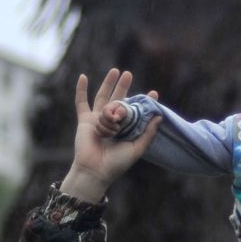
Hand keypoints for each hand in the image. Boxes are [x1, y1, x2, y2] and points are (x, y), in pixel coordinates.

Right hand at [61, 70, 160, 202]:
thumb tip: (159, 116)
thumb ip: (148, 133)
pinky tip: (83, 76)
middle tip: (129, 73)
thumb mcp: (137, 148)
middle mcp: (112, 123)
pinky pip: (81, 103)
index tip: (153, 93)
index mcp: (125, 129)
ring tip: (115, 70)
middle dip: (124, 87)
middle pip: (118, 100)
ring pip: (103, 97)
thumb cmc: (117, 163)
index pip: (135, 112)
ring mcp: (98, 120)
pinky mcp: (85, 120)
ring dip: (108, 83)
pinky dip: (81, 90)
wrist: (95, 171)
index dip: (143, 102)